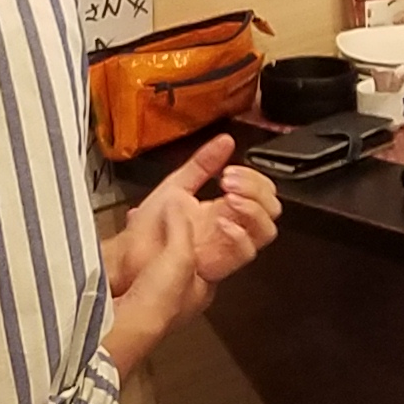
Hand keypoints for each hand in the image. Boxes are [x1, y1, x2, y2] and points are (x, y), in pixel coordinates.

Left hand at [110, 136, 274, 306]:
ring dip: (253, 209)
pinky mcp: (222, 263)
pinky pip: (247, 251)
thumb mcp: (176, 185)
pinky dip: (239, 235)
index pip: (261, 189)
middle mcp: (232, 224)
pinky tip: (222, 223)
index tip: (230, 171)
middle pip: (271, 207)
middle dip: (256, 189)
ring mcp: (229, 244)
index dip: (254, 177)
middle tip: (229, 182)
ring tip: (229, 198)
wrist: (132, 257)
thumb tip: (225, 140)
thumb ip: (202, 163)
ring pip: (266, 229)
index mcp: (224, 205)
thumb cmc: (149, 228)